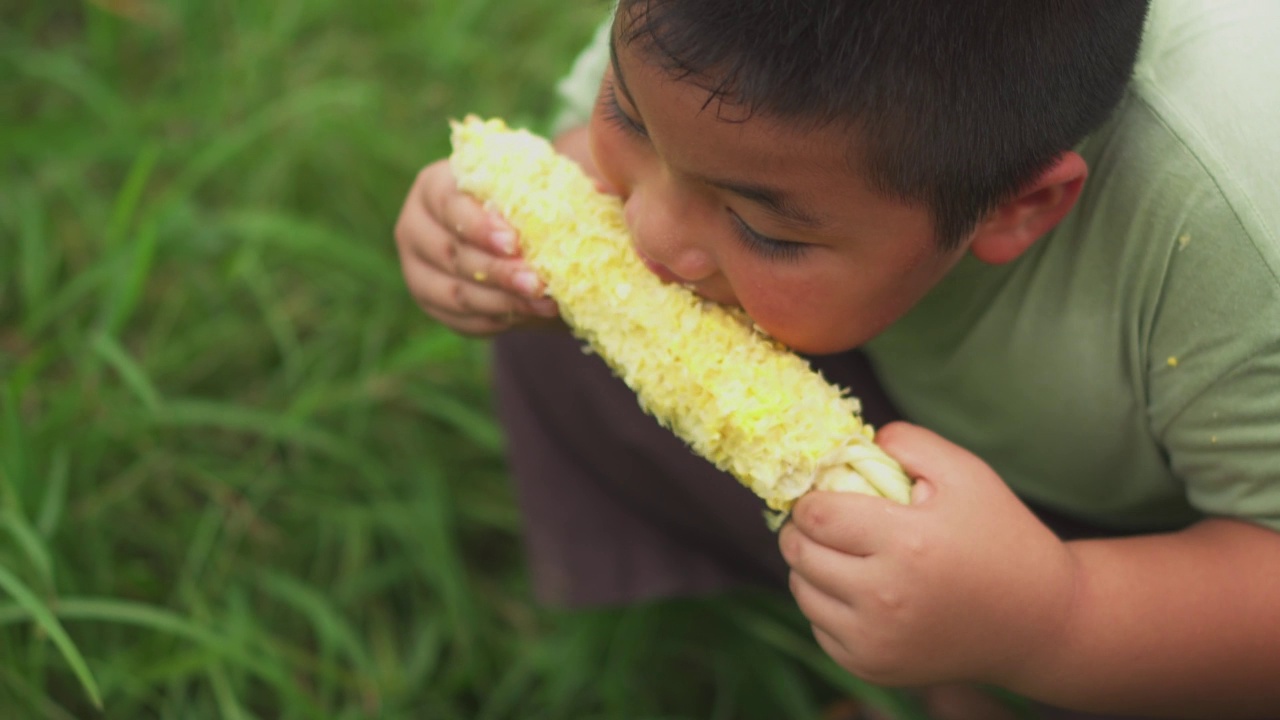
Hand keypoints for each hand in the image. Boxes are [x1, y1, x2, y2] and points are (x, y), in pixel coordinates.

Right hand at [394, 157, 560, 335]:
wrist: (507, 234)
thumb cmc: (523, 199)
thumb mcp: (536, 185)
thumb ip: (561, 188)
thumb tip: (607, 191)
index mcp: (434, 186)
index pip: (449, 204)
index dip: (480, 226)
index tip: (515, 242)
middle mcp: (415, 227)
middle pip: (452, 254)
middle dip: (499, 272)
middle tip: (539, 283)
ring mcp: (417, 270)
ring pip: (456, 294)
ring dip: (503, 302)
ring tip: (546, 305)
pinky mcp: (432, 305)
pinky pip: (462, 321)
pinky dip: (499, 321)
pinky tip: (531, 318)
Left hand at [779, 422, 1079, 688]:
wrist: (1038, 622)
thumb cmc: (1001, 537)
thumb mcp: (967, 473)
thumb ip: (908, 442)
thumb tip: (847, 443)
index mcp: (908, 544)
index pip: (816, 516)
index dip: (810, 499)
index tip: (821, 495)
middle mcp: (886, 599)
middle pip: (800, 554)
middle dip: (801, 531)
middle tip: (821, 521)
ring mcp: (876, 640)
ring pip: (802, 591)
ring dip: (808, 568)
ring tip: (838, 553)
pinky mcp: (872, 667)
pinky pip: (818, 627)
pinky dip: (826, 605)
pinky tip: (856, 590)